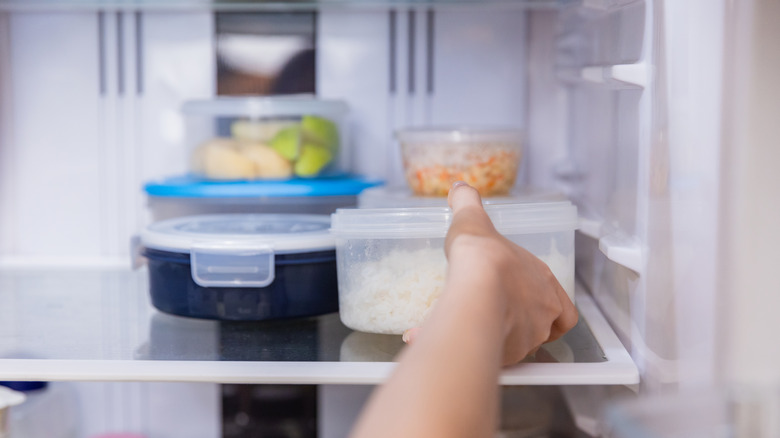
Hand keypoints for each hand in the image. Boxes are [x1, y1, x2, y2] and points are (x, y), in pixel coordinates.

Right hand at [405, 182, 577, 365]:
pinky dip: (475, 351)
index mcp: (543, 281)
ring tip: (472, 331)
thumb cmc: (483, 255)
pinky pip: (494, 358)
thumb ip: (467, 203)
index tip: (523, 303)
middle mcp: (543, 311)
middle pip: (544, 329)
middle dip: (523, 326)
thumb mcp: (474, 220)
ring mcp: (530, 337)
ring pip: (521, 346)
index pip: (561, 304)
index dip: (544, 306)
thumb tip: (460, 188)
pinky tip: (451, 342)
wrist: (476, 288)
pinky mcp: (510, 355)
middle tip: (497, 317)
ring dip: (501, 340)